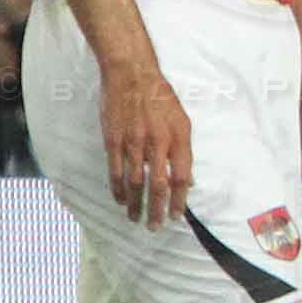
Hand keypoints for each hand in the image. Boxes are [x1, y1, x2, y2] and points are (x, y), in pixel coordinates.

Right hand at [98, 54, 191, 226]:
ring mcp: (133, 143)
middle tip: (156, 227)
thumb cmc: (161, 97)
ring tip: (136, 219)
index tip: (177, 216)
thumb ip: (184, 151)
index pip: (181, 178)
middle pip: (159, 185)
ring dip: (135, 204)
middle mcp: (157, 143)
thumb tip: (188, 180)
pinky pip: (115, 170)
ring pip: (134, 182)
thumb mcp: (183, 122)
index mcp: (178, 139)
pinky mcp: (113, 140)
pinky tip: (120, 200)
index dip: (179, 201)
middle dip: (158, 210)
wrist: (132, 75)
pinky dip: (117, 189)